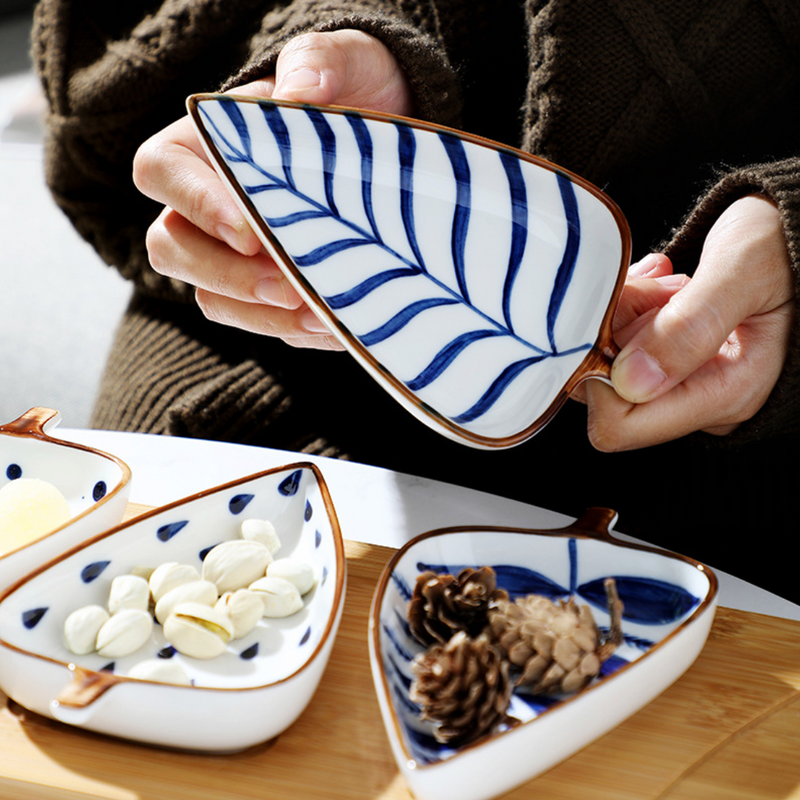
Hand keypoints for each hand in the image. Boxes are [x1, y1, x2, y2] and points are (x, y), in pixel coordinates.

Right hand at [133, 30, 413, 348]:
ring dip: (262, 315)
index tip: (251, 232)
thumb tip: (300, 92)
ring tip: (321, 314)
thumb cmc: (354, 96)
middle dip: (229, 275)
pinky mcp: (266, 293)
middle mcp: (204, 205)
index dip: (196, 204)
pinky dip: (294, 332)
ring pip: (212, 299)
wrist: (390, 149)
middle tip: (289, 285)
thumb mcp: (348, 64)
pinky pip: (261, 324)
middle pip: (171, 248)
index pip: (161, 171)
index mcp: (204, 143)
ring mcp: (231, 255)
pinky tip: (336, 324)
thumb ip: (319, 65)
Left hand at [583, 194, 794, 449]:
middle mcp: (701, 399)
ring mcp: (687, 380)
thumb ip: (690, 325)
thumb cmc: (788, 245)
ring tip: (668, 283)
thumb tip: (630, 380)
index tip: (619, 317)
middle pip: (608, 391)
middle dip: (615, 333)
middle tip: (654, 289)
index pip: (620, 425)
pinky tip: (662, 284)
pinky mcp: (675, 359)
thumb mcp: (745, 271)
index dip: (597, 375)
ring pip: (611, 362)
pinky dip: (631, 309)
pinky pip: (625, 344)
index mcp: (727, 394)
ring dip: (626, 313)